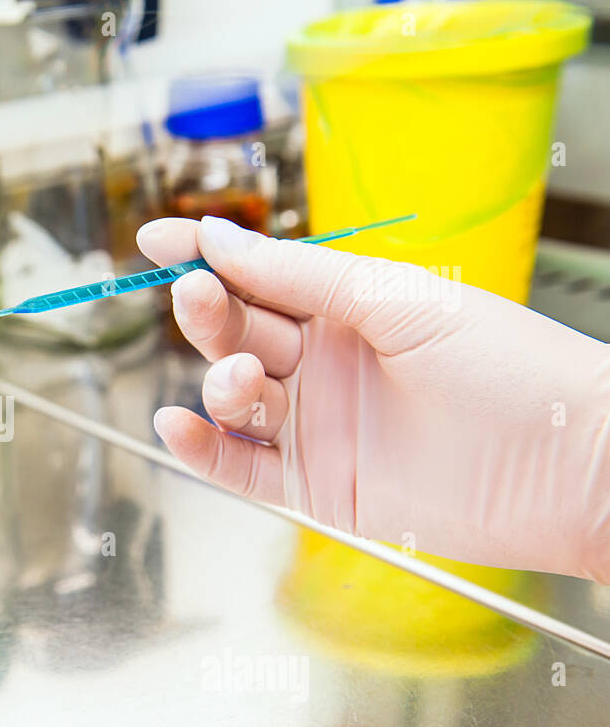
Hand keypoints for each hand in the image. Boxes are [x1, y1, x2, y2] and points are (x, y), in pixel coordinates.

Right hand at [138, 216, 609, 581]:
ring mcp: (319, 426)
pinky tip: (179, 426)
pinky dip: (203, 448)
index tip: (158, 239)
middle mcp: (328, 365)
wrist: (568, 466)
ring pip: (236, 397)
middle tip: (197, 294)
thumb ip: (302, 275)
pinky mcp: (315, 487)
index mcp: (350, 308)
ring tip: (239, 378)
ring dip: (218, 379)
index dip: (207, 254)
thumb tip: (221, 239)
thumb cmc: (510, 368)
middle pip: (239, 332)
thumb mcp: (399, 299)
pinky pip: (240, 466)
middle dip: (209, 310)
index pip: (261, 275)